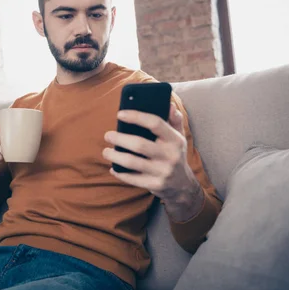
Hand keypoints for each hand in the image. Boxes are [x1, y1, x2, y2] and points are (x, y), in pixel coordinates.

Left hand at [102, 103, 203, 221]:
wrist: (182, 185)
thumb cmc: (174, 154)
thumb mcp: (179, 137)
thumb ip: (174, 120)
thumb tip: (168, 104)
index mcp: (174, 140)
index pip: (155, 123)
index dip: (136, 117)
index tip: (120, 114)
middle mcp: (170, 155)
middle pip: (139, 144)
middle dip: (119, 138)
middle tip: (107, 135)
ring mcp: (162, 172)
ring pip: (132, 162)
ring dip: (115, 156)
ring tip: (105, 151)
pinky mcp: (154, 185)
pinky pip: (132, 179)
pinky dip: (119, 173)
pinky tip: (113, 168)